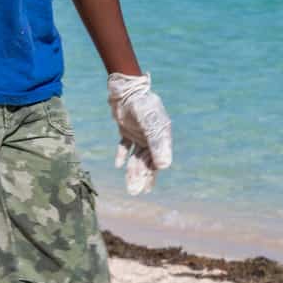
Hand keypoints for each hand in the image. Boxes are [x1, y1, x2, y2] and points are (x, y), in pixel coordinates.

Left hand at [107, 72, 172, 195]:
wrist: (126, 89)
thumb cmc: (141, 105)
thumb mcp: (149, 124)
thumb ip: (156, 144)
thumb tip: (164, 167)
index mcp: (161, 136)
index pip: (157, 160)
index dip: (151, 175)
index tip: (146, 188)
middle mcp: (151, 137)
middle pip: (147, 161)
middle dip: (141, 177)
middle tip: (135, 192)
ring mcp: (139, 133)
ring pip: (136, 156)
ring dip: (132, 170)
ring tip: (129, 185)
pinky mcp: (126, 130)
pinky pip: (125, 146)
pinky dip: (122, 155)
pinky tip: (118, 165)